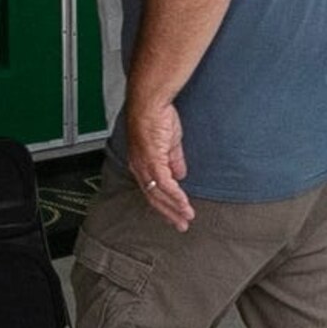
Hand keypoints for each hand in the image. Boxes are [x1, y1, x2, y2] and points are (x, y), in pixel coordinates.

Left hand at [120, 99, 192, 229]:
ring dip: (174, 209)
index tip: (174, 214)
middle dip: (169, 214)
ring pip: (159, 195)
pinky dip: (176, 197)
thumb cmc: (156, 116)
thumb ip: (174, 160)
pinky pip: (166, 185)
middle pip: (153, 198)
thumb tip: (180, 175)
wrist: (150, 102)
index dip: (163, 204)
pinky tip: (184, 204)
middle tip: (181, 225)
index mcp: (141, 164)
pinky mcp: (153, 161)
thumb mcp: (169, 143)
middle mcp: (139, 168)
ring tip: (186, 218)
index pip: (151, 190)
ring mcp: (145, 166)